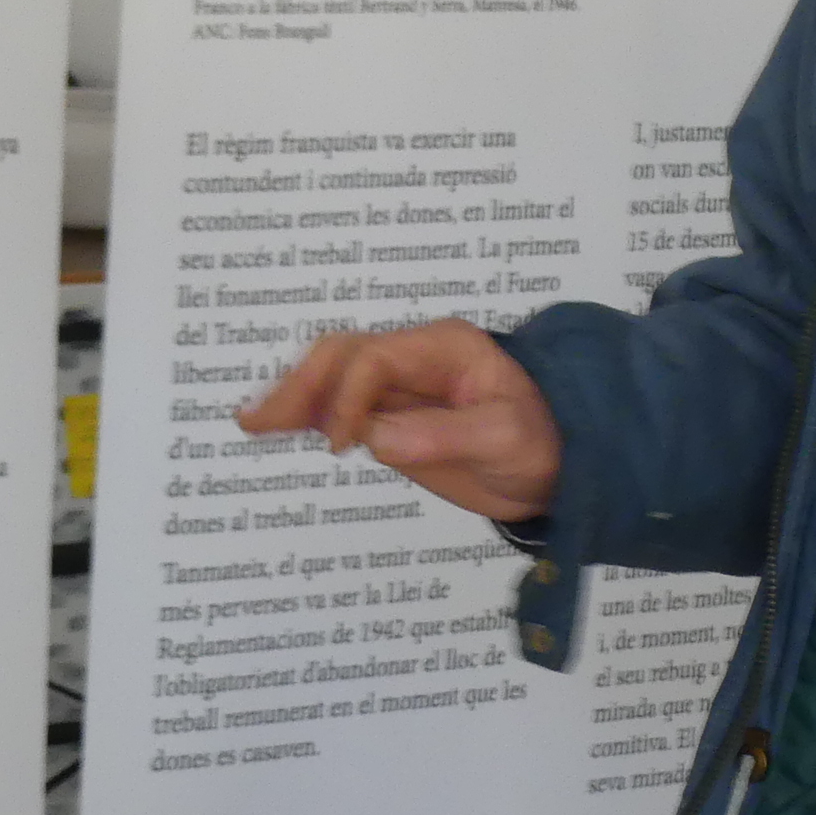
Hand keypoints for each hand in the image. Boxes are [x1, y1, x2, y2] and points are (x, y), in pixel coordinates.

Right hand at [239, 318, 561, 523]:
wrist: (564, 465)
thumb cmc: (545, 441)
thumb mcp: (507, 438)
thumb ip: (445, 435)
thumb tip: (376, 438)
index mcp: (443, 348)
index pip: (375, 359)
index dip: (349, 396)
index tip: (342, 442)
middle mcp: (414, 360)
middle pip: (342, 357)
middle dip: (301, 385)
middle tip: (260, 421)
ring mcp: (400, 389)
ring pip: (331, 378)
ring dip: (292, 397)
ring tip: (251, 423)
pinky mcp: (392, 419)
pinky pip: (339, 410)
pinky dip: (306, 417)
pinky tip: (275, 428)